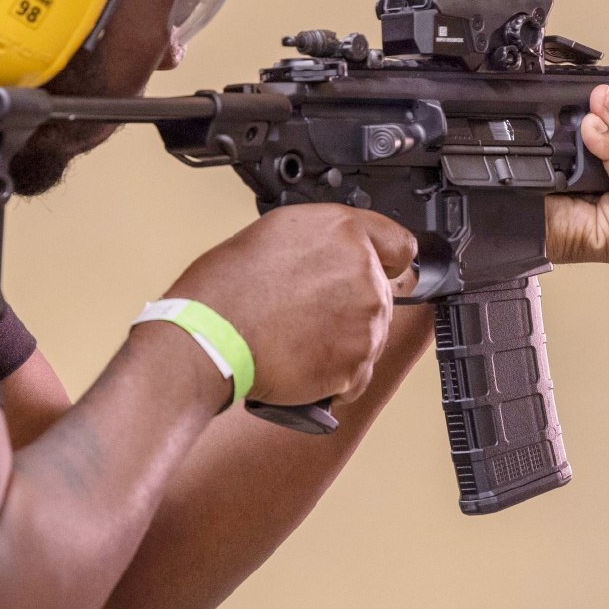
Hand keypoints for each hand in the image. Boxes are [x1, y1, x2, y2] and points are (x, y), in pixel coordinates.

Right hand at [164, 205, 416, 407]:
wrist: (210, 336)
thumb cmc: (225, 289)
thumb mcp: (274, 235)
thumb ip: (320, 243)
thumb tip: (330, 256)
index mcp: (343, 231)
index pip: (399, 244)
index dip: (386, 261)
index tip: (381, 271)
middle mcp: (363, 270)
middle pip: (380, 295)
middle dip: (350, 306)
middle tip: (308, 314)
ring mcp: (366, 319)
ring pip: (370, 336)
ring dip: (343, 342)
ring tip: (298, 340)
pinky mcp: (357, 363)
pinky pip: (358, 374)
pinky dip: (336, 377)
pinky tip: (303, 365)